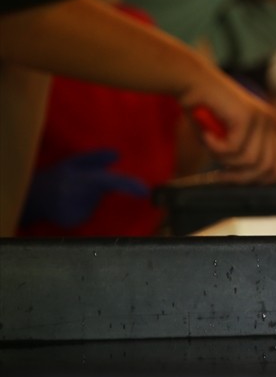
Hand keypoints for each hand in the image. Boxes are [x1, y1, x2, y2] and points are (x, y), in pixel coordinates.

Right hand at [22, 149, 148, 228]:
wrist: (30, 198)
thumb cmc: (55, 177)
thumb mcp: (72, 163)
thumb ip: (95, 158)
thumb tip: (118, 154)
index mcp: (81, 179)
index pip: (109, 181)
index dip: (128, 185)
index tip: (145, 190)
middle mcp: (78, 197)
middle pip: (104, 195)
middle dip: (99, 191)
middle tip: (79, 186)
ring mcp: (75, 212)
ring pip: (96, 205)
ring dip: (91, 200)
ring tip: (71, 195)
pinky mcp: (72, 222)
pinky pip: (87, 215)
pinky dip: (83, 210)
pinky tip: (69, 205)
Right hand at [182, 67, 275, 183]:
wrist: (191, 83)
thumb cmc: (203, 111)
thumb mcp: (225, 139)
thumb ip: (239, 156)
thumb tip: (245, 180)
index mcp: (269, 127)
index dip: (265, 176)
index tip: (240, 179)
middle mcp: (270, 122)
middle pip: (268, 166)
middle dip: (242, 177)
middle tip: (220, 173)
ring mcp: (261, 118)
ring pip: (250, 160)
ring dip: (224, 160)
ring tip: (210, 145)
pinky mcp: (248, 116)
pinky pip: (234, 149)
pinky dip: (215, 147)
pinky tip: (206, 134)